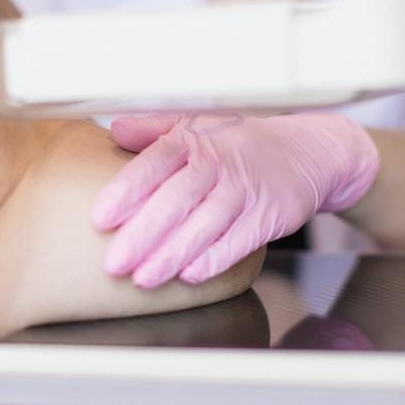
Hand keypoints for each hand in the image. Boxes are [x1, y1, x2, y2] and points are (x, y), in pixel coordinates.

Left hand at [93, 113, 378, 287]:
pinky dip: (216, 258)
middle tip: (113, 263)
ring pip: (206, 224)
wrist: (305, 151)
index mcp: (196, 140)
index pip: (156, 162)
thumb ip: (156, 130)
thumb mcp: (199, 126)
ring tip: (143, 278)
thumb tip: (116, 129)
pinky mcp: (269, 215)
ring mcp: (246, 190)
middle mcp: (220, 162)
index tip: (100, 217)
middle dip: (143, 234)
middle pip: (177, 199)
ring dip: (173, 253)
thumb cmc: (241, 142)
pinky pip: (239, 240)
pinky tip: (190, 275)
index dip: (127, 190)